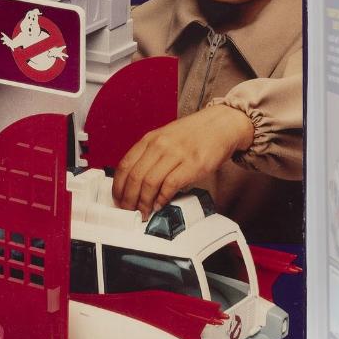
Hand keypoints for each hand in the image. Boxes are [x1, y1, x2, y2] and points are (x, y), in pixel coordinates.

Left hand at [111, 105, 254, 219]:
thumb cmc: (192, 134)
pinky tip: (160, 205)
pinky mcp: (193, 164)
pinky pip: (171, 185)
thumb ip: (150, 155)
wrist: (220, 125)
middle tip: (128, 211)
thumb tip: (135, 182)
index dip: (118, 186)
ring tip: (144, 212)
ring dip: (144, 202)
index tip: (118, 199)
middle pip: (135, 177)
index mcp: (150, 139)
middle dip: (128, 199)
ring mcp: (176, 154)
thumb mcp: (164, 138)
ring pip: (150, 182)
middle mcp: (160, 145)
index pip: (125, 165)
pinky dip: (162, 198)